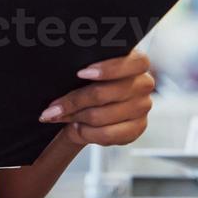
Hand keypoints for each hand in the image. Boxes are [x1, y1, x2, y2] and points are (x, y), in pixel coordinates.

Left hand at [37, 50, 154, 147]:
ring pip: (101, 116)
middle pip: (105, 93)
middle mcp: (144, 84)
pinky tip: (77, 127)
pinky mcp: (137, 129)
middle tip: (52, 108)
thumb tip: (62, 69)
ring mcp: (143, 108)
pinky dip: (86, 132)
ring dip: (75, 117)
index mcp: (137, 62)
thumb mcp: (88, 69)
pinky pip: (107, 134)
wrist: (91, 108)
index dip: (107, 69)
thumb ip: (85, 66)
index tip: (80, 74)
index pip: (135, 63)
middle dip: (74, 101)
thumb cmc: (89, 82)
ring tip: (60, 116)